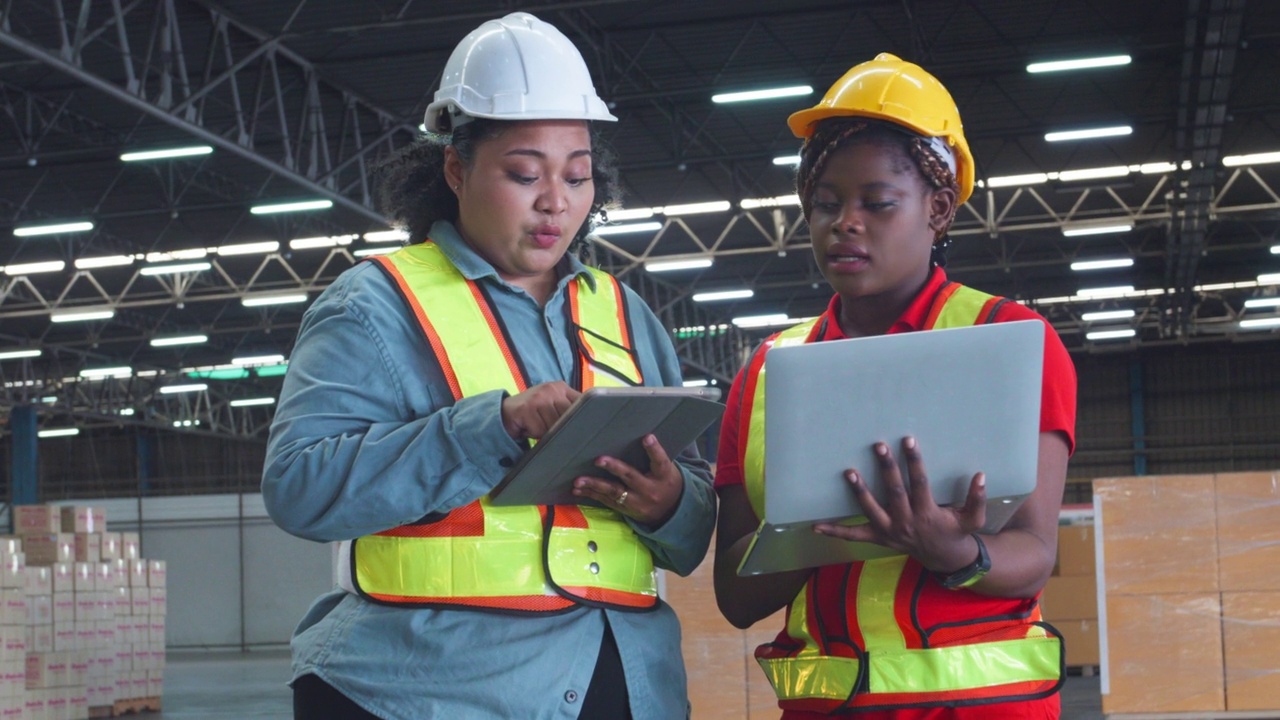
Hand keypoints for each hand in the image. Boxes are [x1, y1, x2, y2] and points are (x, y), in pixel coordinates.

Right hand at [500, 382, 579, 440]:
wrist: (504, 413)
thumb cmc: (533, 413)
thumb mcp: (553, 406)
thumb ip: (569, 409)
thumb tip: (590, 423)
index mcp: (561, 387)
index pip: (581, 403)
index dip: (582, 417)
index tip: (583, 428)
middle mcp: (551, 389)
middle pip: (569, 416)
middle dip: (561, 428)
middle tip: (550, 428)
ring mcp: (539, 397)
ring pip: (554, 425)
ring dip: (546, 432)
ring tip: (537, 426)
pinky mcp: (527, 408)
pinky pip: (539, 429)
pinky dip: (534, 433)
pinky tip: (528, 427)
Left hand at [571, 434, 683, 525]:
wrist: (671, 512)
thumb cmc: (666, 482)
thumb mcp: (668, 470)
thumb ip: (654, 457)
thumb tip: (640, 434)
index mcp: (664, 476)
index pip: (660, 461)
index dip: (654, 449)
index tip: (647, 437)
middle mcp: (650, 489)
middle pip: (631, 476)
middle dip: (614, 468)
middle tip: (598, 460)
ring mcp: (637, 502)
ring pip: (614, 492)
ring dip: (595, 485)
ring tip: (578, 481)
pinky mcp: (626, 509)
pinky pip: (607, 501)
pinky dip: (592, 494)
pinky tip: (578, 490)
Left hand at [813, 436, 987, 573]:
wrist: (944, 559)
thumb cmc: (957, 533)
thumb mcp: (973, 520)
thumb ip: (977, 499)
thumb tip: (980, 475)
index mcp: (927, 514)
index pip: (919, 484)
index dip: (915, 462)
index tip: (908, 441)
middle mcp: (905, 522)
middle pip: (894, 492)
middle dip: (886, 468)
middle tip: (878, 446)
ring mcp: (889, 531)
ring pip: (871, 510)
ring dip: (859, 492)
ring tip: (849, 472)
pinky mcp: (878, 538)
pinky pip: (854, 535)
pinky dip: (835, 532)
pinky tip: (815, 526)